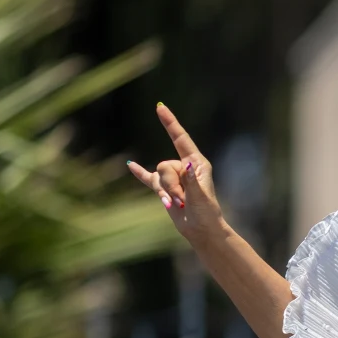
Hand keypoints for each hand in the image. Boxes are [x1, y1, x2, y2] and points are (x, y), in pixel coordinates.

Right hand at [126, 104, 225, 245]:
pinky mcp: (164, 189)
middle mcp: (185, 167)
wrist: (201, 231)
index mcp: (197, 163)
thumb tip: (185, 163)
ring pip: (157, 176)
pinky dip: (139, 173)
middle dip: (170, 184)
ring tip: (177, 204)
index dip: (170, 123)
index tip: (159, 107)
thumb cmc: (206, 214)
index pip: (180, 138)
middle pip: (164, 165)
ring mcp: (173, 177)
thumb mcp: (200, 196)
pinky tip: (130, 165)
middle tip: (182, 200)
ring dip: (165, 192)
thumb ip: (191, 180)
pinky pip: (147, 178)